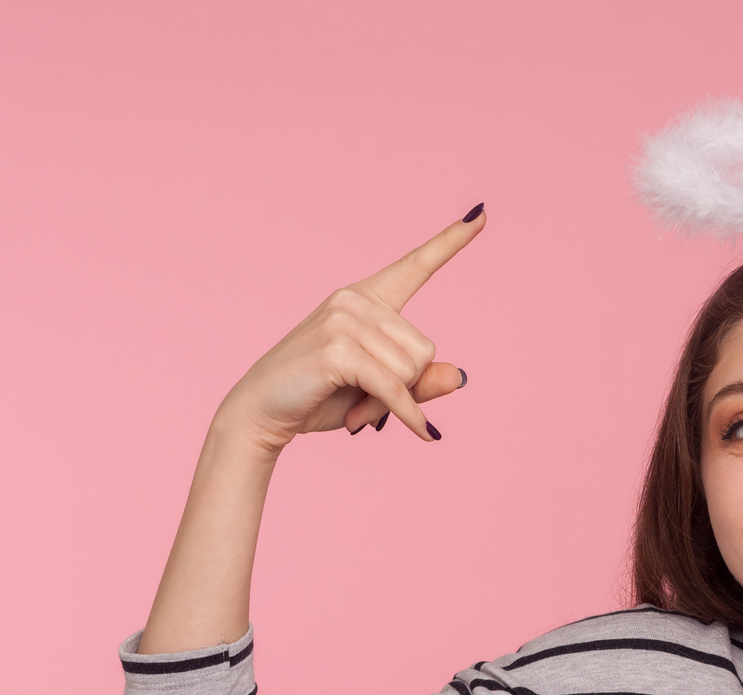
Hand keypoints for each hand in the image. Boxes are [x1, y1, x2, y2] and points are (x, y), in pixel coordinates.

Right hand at [213, 207, 483, 455]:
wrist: (262, 412)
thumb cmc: (320, 397)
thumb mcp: (379, 391)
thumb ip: (418, 382)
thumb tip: (459, 376)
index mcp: (366, 299)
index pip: (416, 265)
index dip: (450, 241)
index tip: (480, 215)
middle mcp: (354, 299)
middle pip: (424, 349)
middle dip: (406, 387)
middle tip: (368, 402)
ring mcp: (343, 319)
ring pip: (411, 369)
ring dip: (394, 403)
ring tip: (356, 408)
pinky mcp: (337, 347)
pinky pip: (394, 388)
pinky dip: (406, 414)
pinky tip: (418, 431)